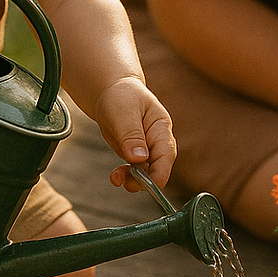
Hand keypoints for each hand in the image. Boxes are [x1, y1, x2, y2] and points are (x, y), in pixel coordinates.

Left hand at [95, 76, 176, 191]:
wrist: (111, 91)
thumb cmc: (121, 96)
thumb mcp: (124, 112)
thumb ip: (131, 135)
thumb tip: (139, 159)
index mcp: (161, 127)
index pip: (166, 154)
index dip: (161, 172)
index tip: (151, 185)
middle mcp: (157, 141)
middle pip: (158, 167)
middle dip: (145, 180)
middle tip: (128, 184)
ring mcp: (146, 149)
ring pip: (146, 172)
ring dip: (133, 180)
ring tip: (116, 177)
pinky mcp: (134, 154)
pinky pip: (134, 170)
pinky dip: (125, 176)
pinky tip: (115, 176)